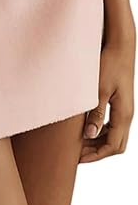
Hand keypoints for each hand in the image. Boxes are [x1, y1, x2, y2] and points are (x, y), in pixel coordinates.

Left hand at [79, 38, 134, 162]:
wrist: (120, 46)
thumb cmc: (109, 64)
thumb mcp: (98, 90)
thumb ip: (95, 114)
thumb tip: (89, 134)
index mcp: (124, 114)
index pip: (112, 146)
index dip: (96, 155)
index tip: (78, 158)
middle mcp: (127, 115)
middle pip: (116, 145)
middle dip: (97, 152)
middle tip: (76, 153)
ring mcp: (125, 110)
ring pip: (115, 136)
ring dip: (98, 143)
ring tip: (78, 143)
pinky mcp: (121, 103)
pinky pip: (113, 126)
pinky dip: (101, 132)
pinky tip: (86, 128)